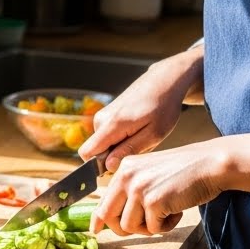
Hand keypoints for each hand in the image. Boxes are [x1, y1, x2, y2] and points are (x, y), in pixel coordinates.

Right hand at [77, 46, 203, 172]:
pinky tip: (138, 129)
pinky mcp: (106, 114)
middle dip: (115, 156)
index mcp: (112, 125)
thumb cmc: (163, 107)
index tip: (119, 167)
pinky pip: (108, 136)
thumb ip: (129, 150)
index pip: (86, 153)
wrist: (163, 81)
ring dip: (121, 147)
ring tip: (142, 136)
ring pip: (104, 144)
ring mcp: (102, 115)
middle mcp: (101, 119)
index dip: (98, 166)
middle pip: (97, 151)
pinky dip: (121, 138)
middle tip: (141, 147)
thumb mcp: (153, 134)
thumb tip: (108, 166)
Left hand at [91, 140, 225, 235]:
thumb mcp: (150, 173)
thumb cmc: (185, 171)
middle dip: (123, 229)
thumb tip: (113, 216)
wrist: (210, 164)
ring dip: (150, 227)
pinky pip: (153, 228)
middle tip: (143, 228)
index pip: (104, 199)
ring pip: (130, 226)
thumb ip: (132, 189)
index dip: (99, 219)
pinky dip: (167, 226)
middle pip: (109, 216)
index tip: (95, 229)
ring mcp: (139, 189)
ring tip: (167, 213)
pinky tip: (177, 211)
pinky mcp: (154, 201)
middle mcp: (126, 176)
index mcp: (124, 168)